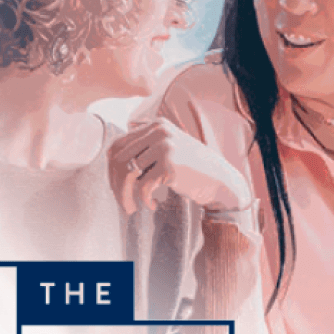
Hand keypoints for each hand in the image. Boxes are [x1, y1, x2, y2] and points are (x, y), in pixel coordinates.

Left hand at [108, 118, 250, 214]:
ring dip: (126, 195)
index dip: (111, 170)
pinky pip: (144, 185)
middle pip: (120, 159)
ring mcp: (165, 146)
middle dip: (116, 185)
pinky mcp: (170, 165)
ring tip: (132, 208)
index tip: (116, 188)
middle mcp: (159, 132)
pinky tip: (153, 205)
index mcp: (155, 125)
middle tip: (123, 202)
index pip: (118, 146)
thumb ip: (144, 152)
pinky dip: (144, 199)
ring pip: (128, 173)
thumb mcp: (167, 152)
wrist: (222, 181)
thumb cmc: (192, 170)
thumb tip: (113, 168)